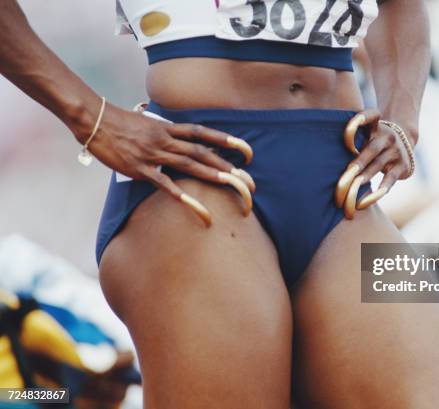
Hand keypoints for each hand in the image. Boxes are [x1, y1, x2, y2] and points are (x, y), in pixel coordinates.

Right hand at [84, 102, 255, 225]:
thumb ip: (166, 132)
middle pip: (203, 152)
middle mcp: (166, 139)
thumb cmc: (120, 123)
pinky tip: (200, 209)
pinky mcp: (141, 169)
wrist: (94, 120)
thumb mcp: (147, 123)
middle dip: (228, 165)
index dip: (226, 140)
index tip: (246, 150)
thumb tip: (180, 140)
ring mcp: (155, 154)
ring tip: (235, 187)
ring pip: (191, 165)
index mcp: (169, 128)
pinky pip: (167, 185)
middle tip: (249, 180)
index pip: (203, 132)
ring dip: (215, 176)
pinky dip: (185, 198)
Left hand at [335, 109, 415, 218]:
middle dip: (356, 164)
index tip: (349, 129)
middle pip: (370, 149)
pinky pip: (389, 180)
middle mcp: (387, 136)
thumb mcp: (366, 134)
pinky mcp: (402, 167)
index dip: (360, 119)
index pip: (371, 115)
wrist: (404, 145)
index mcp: (375, 125)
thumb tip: (319, 158)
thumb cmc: (372, 141)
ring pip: (376, 166)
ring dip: (363, 179)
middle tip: (344, 176)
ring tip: (350, 190)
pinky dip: (378, 192)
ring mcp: (396, 151)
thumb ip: (350, 140)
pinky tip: (366, 200)